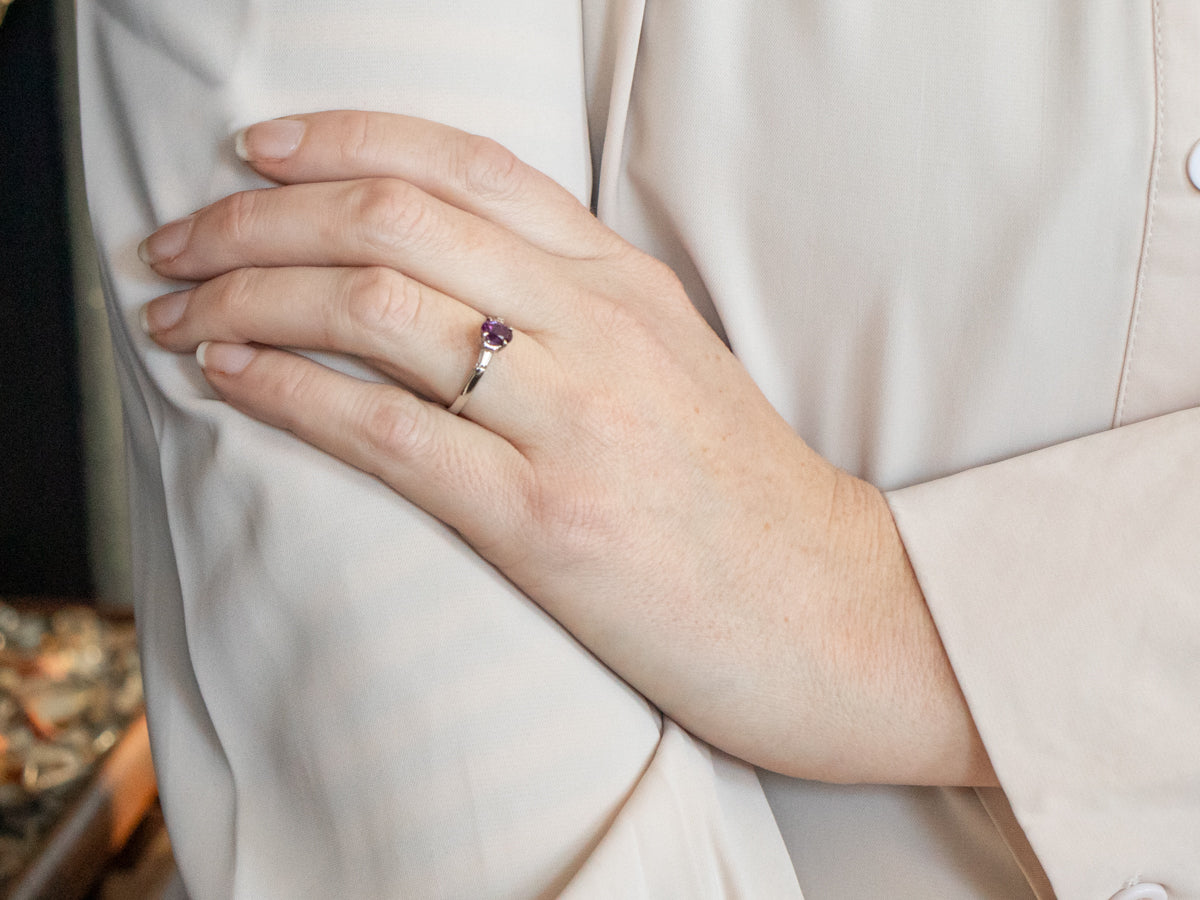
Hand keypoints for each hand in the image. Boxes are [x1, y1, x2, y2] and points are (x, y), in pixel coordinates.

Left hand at [140, 110, 993, 785]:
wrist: (831, 613)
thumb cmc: (740, 498)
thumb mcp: (670, 364)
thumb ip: (572, 307)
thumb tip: (451, 280)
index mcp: (624, 281)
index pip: (464, 164)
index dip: (343, 139)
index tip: (258, 150)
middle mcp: (595, 326)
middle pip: (394, 218)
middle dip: (258, 216)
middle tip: (179, 236)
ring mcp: (573, 418)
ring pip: (374, 307)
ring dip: (247, 296)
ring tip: (174, 310)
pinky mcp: (545, 521)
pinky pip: (385, 431)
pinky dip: (286, 391)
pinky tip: (228, 378)